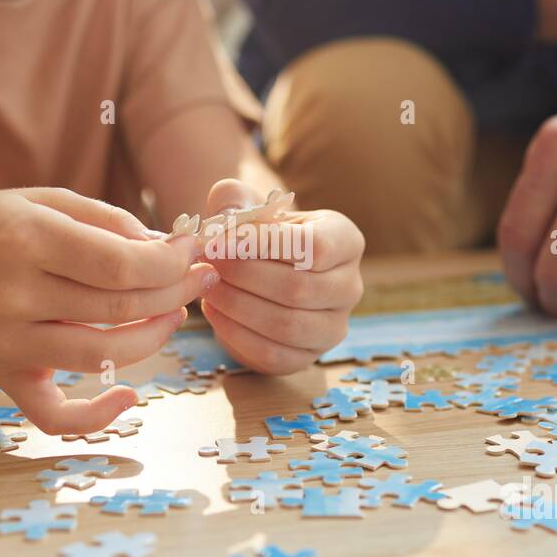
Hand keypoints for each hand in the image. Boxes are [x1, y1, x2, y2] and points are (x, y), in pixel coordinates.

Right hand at [0, 188, 211, 433]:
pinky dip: (96, 416)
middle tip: (200, 280)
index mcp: (26, 238)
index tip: (193, 252)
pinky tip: (128, 395)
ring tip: (173, 314)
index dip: (169, 262)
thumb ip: (105, 219)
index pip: (119, 263)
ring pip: (102, 355)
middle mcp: (13, 294)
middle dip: (174, 293)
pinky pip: (54, 415)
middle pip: (119, 308)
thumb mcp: (42, 200)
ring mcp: (7, 342)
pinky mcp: (4, 377)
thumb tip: (166, 249)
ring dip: (154, 338)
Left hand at [197, 179, 363, 373]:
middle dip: (244, 277)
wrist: (259, 271)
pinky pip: (274, 355)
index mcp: (345, 241)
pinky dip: (236, 335)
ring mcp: (333, 326)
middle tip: (208, 265)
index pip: (315, 247)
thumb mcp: (248, 208)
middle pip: (299, 288)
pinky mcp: (308, 356)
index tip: (221, 241)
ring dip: (238, 306)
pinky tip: (214, 312)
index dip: (264, 245)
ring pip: (287, 325)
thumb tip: (228, 212)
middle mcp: (350, 286)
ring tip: (207, 288)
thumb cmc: (256, 235)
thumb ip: (235, 200)